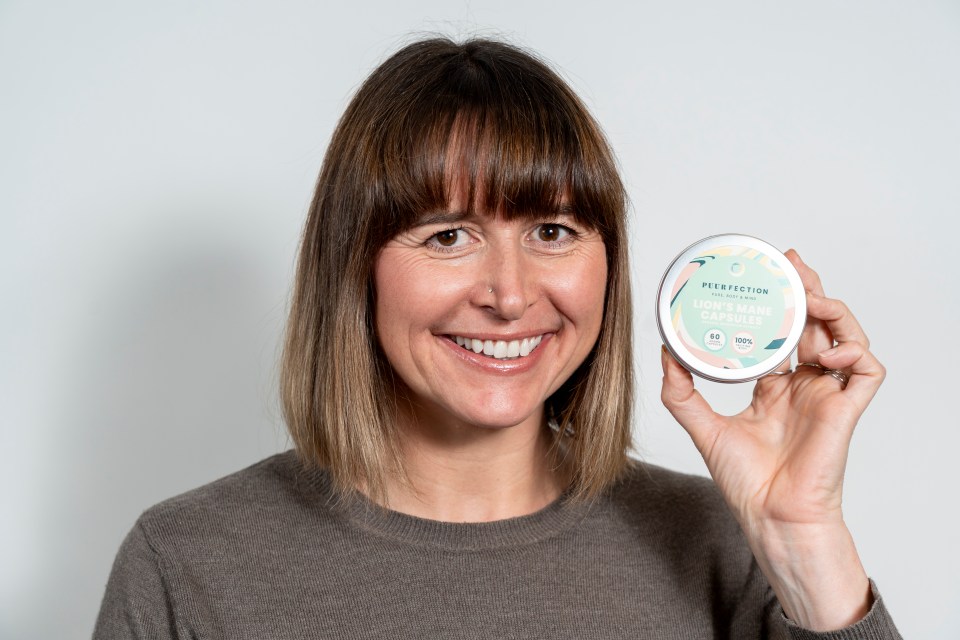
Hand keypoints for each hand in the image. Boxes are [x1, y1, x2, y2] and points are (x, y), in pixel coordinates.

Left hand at [660, 249, 885, 629]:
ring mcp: (826, 396)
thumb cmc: (745, 482)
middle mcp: (803, 386)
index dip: (775, 302)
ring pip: (844, 336)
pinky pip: (866, 371)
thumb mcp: (702, 427)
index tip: (760, 274)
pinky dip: (854, 352)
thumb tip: (664, 352)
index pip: (780, 333)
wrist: (769, 517)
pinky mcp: (846, 411)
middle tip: (790, 261)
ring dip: (830, 310)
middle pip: (813, 324)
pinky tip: (826, 351)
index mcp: (775, 388)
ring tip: (808, 295)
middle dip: (806, 289)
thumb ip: (681, 392)